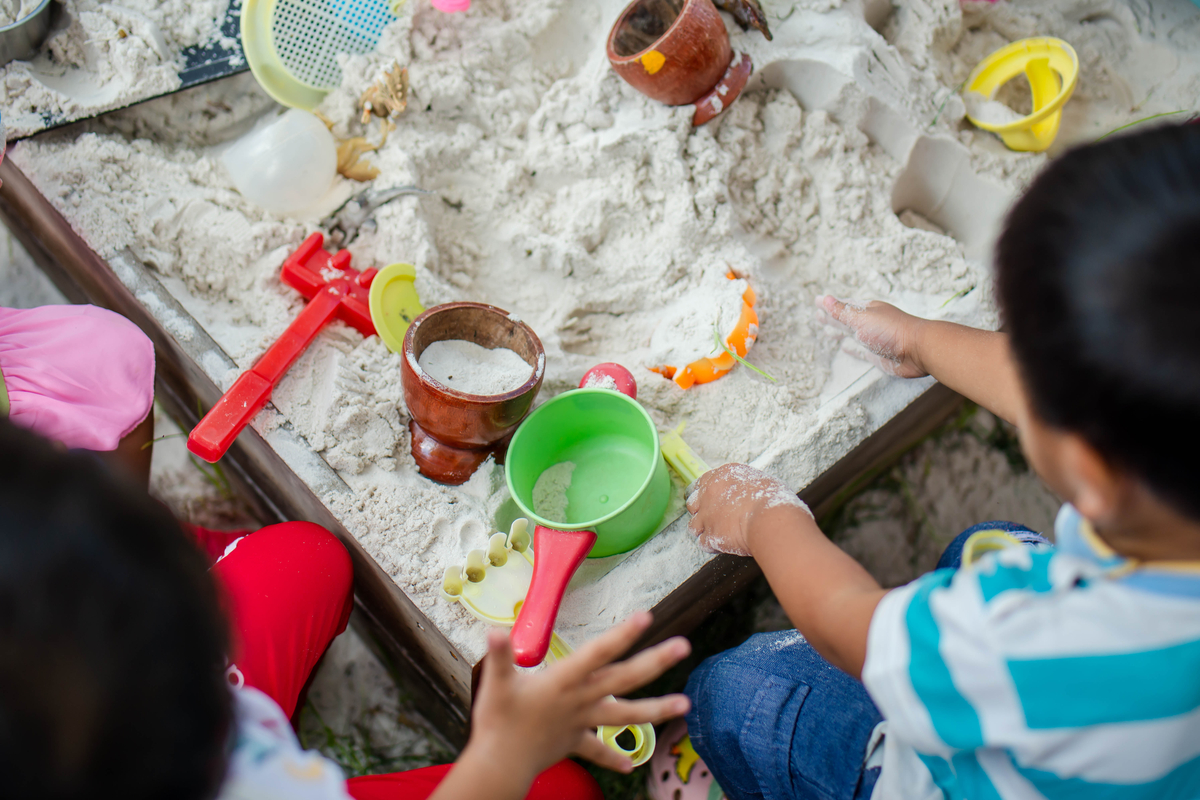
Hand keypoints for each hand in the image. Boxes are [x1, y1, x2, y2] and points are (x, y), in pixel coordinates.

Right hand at [464, 613, 690, 785]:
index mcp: (564, 680)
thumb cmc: (497, 722)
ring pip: (625, 714)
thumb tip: (495, 630)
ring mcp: (581, 722)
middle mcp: (580, 699)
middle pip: (624, 678)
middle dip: (654, 662)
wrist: (499, 766)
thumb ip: (499, 655)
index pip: (598, 652)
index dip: (622, 635)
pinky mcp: (574, 742)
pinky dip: (612, 757)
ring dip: (656, 710)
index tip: (646, 617)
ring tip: (686, 705)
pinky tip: (630, 765)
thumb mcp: (496, 684)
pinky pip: (597, 750)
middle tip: (684, 646)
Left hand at [686, 463, 811, 556]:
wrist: (771, 519)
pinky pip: (702, 543)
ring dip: (703, 531)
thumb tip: (748, 491)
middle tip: (714, 519)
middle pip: (692, 503)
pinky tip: (724, 546)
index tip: (711, 501)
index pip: (700, 483)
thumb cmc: (774, 500)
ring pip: (693, 525)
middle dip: (701, 512)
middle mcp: (709, 493)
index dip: (704, 494)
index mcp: (721, 476)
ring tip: (719, 534)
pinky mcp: (709, 535)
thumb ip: (746, 485)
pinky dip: (711, 546)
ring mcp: (707, 515)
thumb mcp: (761, 481)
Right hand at [818, 296, 928, 377]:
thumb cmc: (892, 331)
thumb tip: (824, 299)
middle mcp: (871, 323)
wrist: (918, 350)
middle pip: (847, 319)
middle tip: (818, 317)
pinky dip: (852, 349)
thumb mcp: (862, 318)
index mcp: (867, 310)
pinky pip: (861, 351)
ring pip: (853, 334)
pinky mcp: (878, 355)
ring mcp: (875, 339)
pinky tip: (845, 348)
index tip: (817, 302)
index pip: (844, 306)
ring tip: (828, 331)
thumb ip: (842, 311)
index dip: (830, 305)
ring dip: (841, 332)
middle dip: (833, 318)